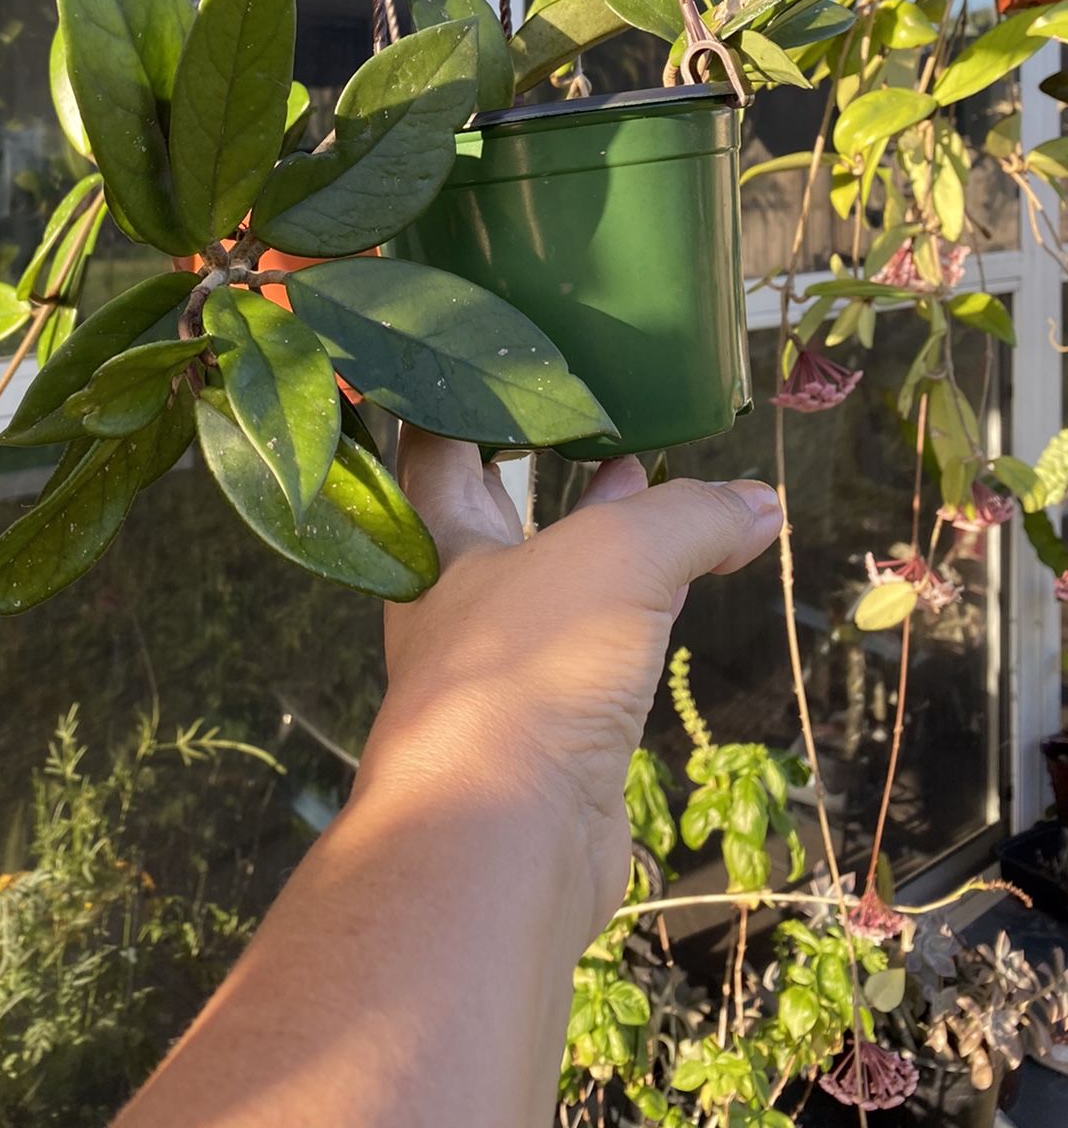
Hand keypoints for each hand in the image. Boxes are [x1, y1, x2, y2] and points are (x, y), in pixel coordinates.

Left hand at [365, 428, 782, 935]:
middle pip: (492, 508)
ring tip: (641, 476)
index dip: (460, 395)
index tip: (499, 353)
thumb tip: (758, 503)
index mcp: (436, 541)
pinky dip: (634, 606)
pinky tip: (677, 589)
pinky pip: (593, 643)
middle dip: (537, 461)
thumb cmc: (527, 670)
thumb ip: (689, 517)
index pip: (433, 444)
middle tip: (588, 407)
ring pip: (549, 576)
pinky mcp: (549, 728)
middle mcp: (457, 597)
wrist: (505, 839)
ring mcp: (502, 666)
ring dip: (592, 530)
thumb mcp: (618, 558)